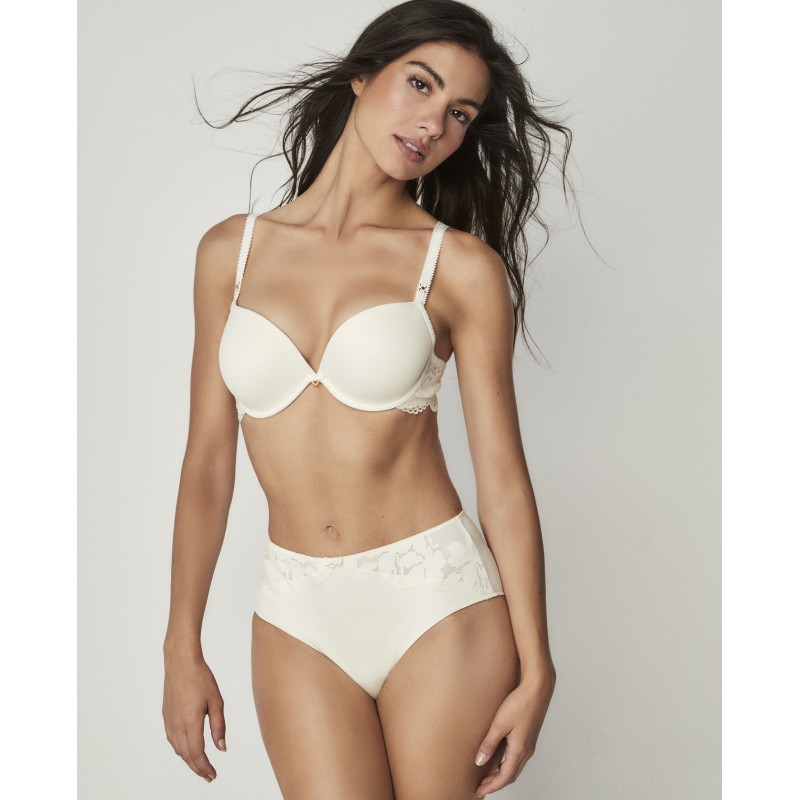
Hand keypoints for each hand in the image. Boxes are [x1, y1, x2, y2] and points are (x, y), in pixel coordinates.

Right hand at [162, 652, 226, 782]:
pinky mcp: (166, 716)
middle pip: (186, 755)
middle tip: (209, 776)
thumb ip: (219, 727)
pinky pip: (172, 739)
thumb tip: (221, 748)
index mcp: (190, 722)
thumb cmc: (200, 678)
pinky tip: (187, 748)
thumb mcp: (216, 701)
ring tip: (201, 765)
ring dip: (189, 760)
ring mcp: (169, 721)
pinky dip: (181, 749)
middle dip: (198, 768)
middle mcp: (177, 725)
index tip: (213, 775)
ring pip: (178, 749)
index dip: (205, 768)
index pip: (197, 754)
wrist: (180, 662)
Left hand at [474, 673, 555, 796]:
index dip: (491, 786)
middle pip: (511, 775)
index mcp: (520, 750)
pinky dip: (508, 765)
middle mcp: (527, 751)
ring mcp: (529, 744)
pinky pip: (518, 758)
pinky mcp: (529, 736)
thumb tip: (479, 761)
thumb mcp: (500, 723)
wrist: (537, 688)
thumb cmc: (520, 703)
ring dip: (502, 775)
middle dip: (496, 783)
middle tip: (481, 787)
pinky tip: (499, 759)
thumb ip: (489, 743)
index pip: (505, 777)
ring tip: (488, 776)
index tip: (480, 791)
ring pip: (515, 767)